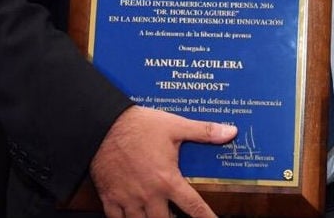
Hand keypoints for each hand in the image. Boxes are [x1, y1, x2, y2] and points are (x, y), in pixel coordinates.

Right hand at [90, 105, 237, 217]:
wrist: (102, 125)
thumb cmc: (139, 125)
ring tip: (158, 217)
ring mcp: (128, 199)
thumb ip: (204, 132)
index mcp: (167, 180)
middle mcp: (149, 195)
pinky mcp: (110, 198)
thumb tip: (230, 132)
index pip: (193, 207)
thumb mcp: (175, 126)